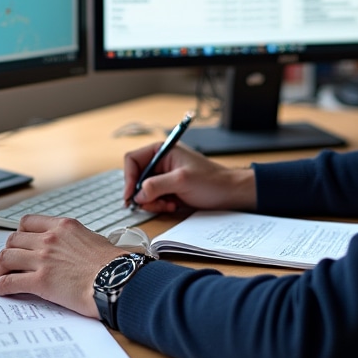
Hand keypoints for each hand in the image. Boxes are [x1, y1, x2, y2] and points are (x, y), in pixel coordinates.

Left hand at [0, 215, 118, 316]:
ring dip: (0, 268)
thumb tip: (71, 248)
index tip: (19, 244)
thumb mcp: (93, 238)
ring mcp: (43, 259)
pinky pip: (9, 282)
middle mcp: (50, 238)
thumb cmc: (113, 263)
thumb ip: (75, 239)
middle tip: (7, 264)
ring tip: (0, 277)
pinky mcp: (40, 281)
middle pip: (13, 239)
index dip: (19, 234)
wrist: (118, 279)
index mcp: (63, 226)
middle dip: (8, 252)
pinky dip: (1, 287)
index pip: (27, 222)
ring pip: (6, 257)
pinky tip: (0, 291)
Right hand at [123, 141, 256, 212]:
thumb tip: (137, 193)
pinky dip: (159, 206)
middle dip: (143, 194)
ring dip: (152, 202)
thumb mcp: (182, 180)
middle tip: (153, 204)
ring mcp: (164, 177)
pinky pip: (153, 199)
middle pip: (136, 178)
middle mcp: (160, 162)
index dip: (128, 178)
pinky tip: (172, 206)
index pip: (133, 160)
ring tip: (168, 204)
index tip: (131, 196)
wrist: (229, 194)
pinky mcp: (168, 190)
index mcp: (162, 151)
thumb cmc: (211, 181)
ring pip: (143, 192)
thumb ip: (157, 185)